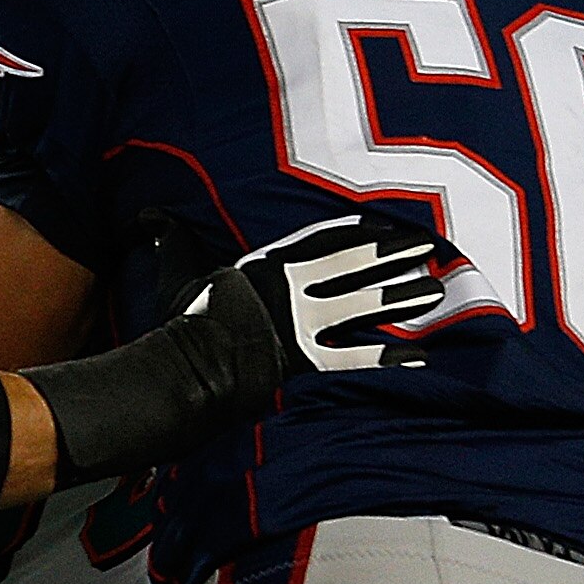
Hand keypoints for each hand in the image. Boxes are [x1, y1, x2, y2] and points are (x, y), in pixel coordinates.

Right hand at [147, 210, 448, 375]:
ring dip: (401, 298)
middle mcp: (293, 291)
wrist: (185, 367)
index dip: (355, 233)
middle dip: (392, 257)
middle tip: (426, 248)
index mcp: (268, 267)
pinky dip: (388, 359)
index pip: (320, 241)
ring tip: (435, 291)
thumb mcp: (176, 272)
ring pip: (364, 306)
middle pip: (353, 268)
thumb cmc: (181, 321)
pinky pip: (356, 359)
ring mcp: (303, 326)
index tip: (384, 226)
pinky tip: (419, 357)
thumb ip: (171, 240)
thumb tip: (149, 216)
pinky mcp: (308, 361)